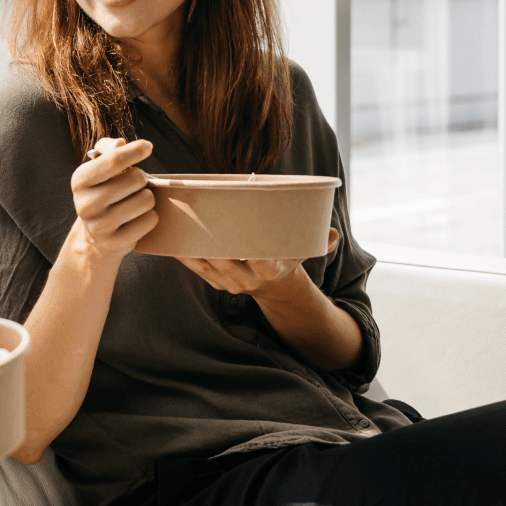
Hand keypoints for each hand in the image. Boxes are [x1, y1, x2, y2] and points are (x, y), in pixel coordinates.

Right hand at [69, 137, 157, 261]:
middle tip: (133, 184)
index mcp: (80, 180)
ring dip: (147, 197)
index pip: (114, 159)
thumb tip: (119, 143)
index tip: (148, 146)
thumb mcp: (98, 168)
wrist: (95, 236)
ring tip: (135, 200)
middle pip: (136, 178)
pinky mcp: (117, 242)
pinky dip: (149, 216)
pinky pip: (150, 220)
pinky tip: (137, 217)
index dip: (135, 150)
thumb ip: (108, 149)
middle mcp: (86, 204)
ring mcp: (100, 226)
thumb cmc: (102, 191)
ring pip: (146, 200)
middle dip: (142, 178)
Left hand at [175, 228, 339, 299]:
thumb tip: (333, 233)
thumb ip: (319, 243)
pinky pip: (195, 268)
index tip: (234, 228)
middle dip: (209, 239)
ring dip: (190, 245)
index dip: (245, 246)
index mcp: (269, 270)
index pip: (256, 257)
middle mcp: (247, 279)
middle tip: (196, 215)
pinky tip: (172, 239)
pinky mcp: (215, 282)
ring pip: (205, 263)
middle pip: (223, 258)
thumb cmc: (288, 261)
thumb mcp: (303, 253)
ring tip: (178, 223)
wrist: (275, 290)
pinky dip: (183, 254)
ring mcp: (229, 283)